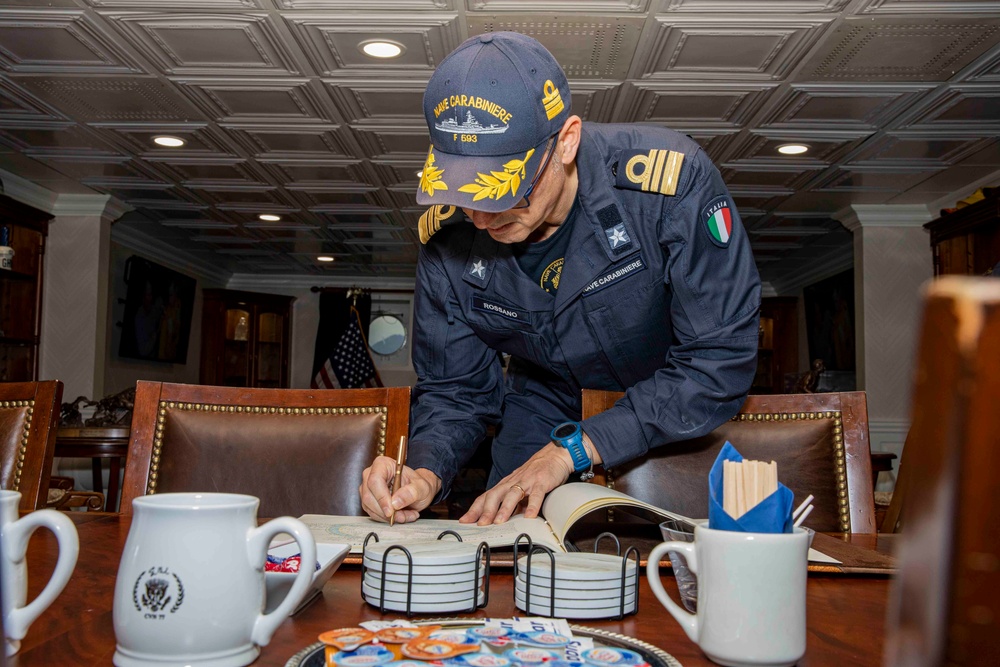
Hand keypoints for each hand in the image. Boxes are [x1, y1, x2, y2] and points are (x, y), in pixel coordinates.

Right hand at [359, 456, 441, 523]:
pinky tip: (400, 516)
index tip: (391, 511)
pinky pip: (373, 513)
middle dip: (386, 511)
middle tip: (403, 516)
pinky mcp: (368, 500)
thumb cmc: (418, 485)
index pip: (375, 480)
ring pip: (370, 507)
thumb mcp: (422, 487)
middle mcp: (371, 474)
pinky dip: (386, 519)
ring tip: (406, 515)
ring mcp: (367, 488)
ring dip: (388, 517)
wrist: (418, 491)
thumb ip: (411, 492)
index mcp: (382, 464)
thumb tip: (395, 502)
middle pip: (369, 496)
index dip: (382, 497)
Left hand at [459, 443, 575, 525]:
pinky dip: (532, 505)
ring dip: (505, 509)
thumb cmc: (536, 474)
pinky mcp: (541, 482)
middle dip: (486, 511)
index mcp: (506, 485)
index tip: (465, 520)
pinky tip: (530, 516)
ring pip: (512, 494)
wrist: (554, 456)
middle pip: (495, 495)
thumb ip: (513, 505)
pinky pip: (536, 494)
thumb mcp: (521, 490)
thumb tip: (502, 523)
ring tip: (499, 522)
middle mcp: (513, 482)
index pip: (486, 497)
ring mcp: (527, 481)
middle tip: (480, 525)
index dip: (475, 509)